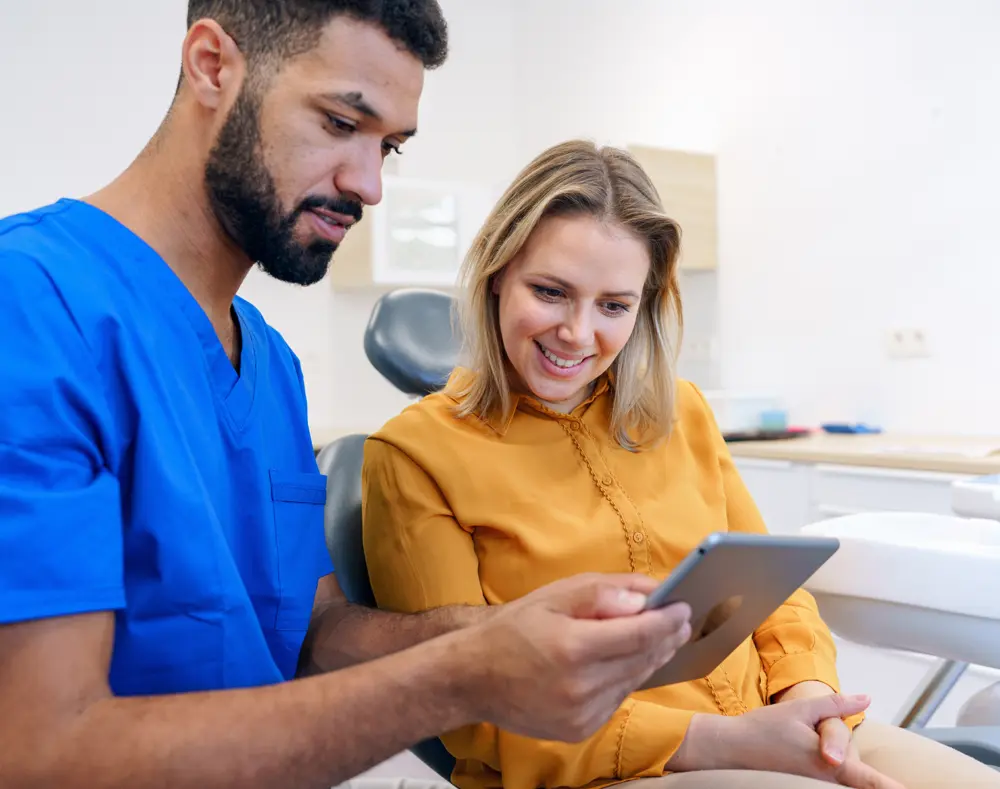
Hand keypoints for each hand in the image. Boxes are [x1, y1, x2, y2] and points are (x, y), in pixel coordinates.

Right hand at [459, 573, 691, 741]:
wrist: (473, 678)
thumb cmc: (512, 630)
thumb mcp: (553, 596)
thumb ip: (602, 592)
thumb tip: (646, 597)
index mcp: (572, 647)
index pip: (638, 634)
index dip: (666, 621)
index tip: (684, 607)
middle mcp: (580, 686)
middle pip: (641, 660)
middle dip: (665, 638)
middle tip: (681, 621)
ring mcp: (581, 713)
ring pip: (633, 681)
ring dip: (649, 658)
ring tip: (661, 638)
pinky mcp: (579, 729)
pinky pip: (616, 699)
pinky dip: (626, 678)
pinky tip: (625, 662)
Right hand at [676, 695, 903, 787]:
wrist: (730, 749)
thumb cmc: (764, 729)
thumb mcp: (801, 709)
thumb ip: (836, 704)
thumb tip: (866, 697)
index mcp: (829, 765)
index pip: (870, 781)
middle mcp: (824, 783)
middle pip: (857, 785)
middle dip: (875, 784)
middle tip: (898, 784)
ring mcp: (811, 788)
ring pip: (843, 787)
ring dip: (856, 781)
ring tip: (878, 780)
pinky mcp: (800, 788)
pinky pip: (827, 788)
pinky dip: (841, 783)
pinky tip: (836, 769)